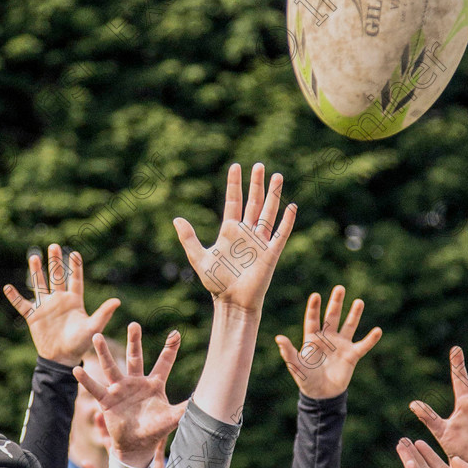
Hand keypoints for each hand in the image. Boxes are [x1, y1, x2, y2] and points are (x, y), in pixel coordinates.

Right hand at [4, 244, 119, 365]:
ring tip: (34, 256)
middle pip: (56, 277)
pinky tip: (8, 287)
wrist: (62, 358)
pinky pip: (22, 305)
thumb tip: (118, 301)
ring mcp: (45, 307)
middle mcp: (59, 300)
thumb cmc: (80, 343)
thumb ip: (103, 313)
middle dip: (55, 262)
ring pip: (39, 285)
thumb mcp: (93, 327)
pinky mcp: (33, 316)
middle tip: (54, 246)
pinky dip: (15, 297)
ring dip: (36, 272)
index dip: (75, 267)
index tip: (74, 253)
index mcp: (74, 301)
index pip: (75, 280)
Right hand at [74, 322, 186, 467]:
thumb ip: (187, 408)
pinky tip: (77, 370)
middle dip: (134, 341)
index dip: (170, 349)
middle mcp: (136, 382)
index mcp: (154, 384)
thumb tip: (207, 402)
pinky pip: (95, 388)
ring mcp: (120, 389)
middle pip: (134, 357)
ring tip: (96, 335)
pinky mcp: (107, 401)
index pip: (164, 363)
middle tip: (134, 324)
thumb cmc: (155, 430)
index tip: (176, 333)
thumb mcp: (173, 418)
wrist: (137, 447)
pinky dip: (86, 380)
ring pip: (111, 367)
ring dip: (103, 352)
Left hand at [173, 163, 296, 314]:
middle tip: (259, 165)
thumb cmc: (216, 283)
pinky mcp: (271, 253)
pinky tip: (291, 206)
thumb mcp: (198, 257)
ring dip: (273, 195)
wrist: (232, 302)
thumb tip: (176, 219)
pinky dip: (287, 220)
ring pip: (268, 212)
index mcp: (230, 231)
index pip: (233, 201)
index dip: (234, 184)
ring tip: (277, 176)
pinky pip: (280, 233)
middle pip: (253, 202)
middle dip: (256, 183)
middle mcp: (246, 233)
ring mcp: (260, 241)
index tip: (236, 166)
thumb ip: (188, 238)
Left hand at [275, 285, 381, 398]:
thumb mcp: (296, 365)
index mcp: (312, 338)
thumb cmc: (306, 379)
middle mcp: (327, 338)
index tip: (315, 295)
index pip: (313, 319)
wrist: (321, 394)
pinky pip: (363, 346)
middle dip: (335, 303)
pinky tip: (378, 330)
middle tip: (339, 288)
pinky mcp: (352, 356)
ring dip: (354, 314)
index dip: (314, 307)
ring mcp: (340, 346)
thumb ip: (288, 351)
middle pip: (331, 317)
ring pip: (348, 326)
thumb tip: (278, 338)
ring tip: (359, 301)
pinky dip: (370, 339)